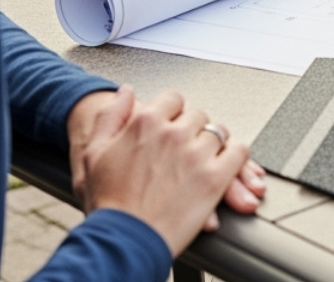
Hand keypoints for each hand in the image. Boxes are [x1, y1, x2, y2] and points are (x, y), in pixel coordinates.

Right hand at [70, 87, 249, 255]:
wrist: (122, 240)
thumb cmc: (108, 202)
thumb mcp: (94, 153)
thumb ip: (111, 116)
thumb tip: (126, 92)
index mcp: (145, 122)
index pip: (173, 99)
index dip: (173, 113)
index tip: (172, 125)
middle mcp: (173, 134)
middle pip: (198, 116)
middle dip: (193, 130)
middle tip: (185, 148)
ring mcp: (196, 154)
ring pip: (219, 132)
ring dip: (214, 144)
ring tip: (203, 160)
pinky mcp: (215, 179)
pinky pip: (239, 153)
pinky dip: (236, 159)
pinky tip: (226, 168)